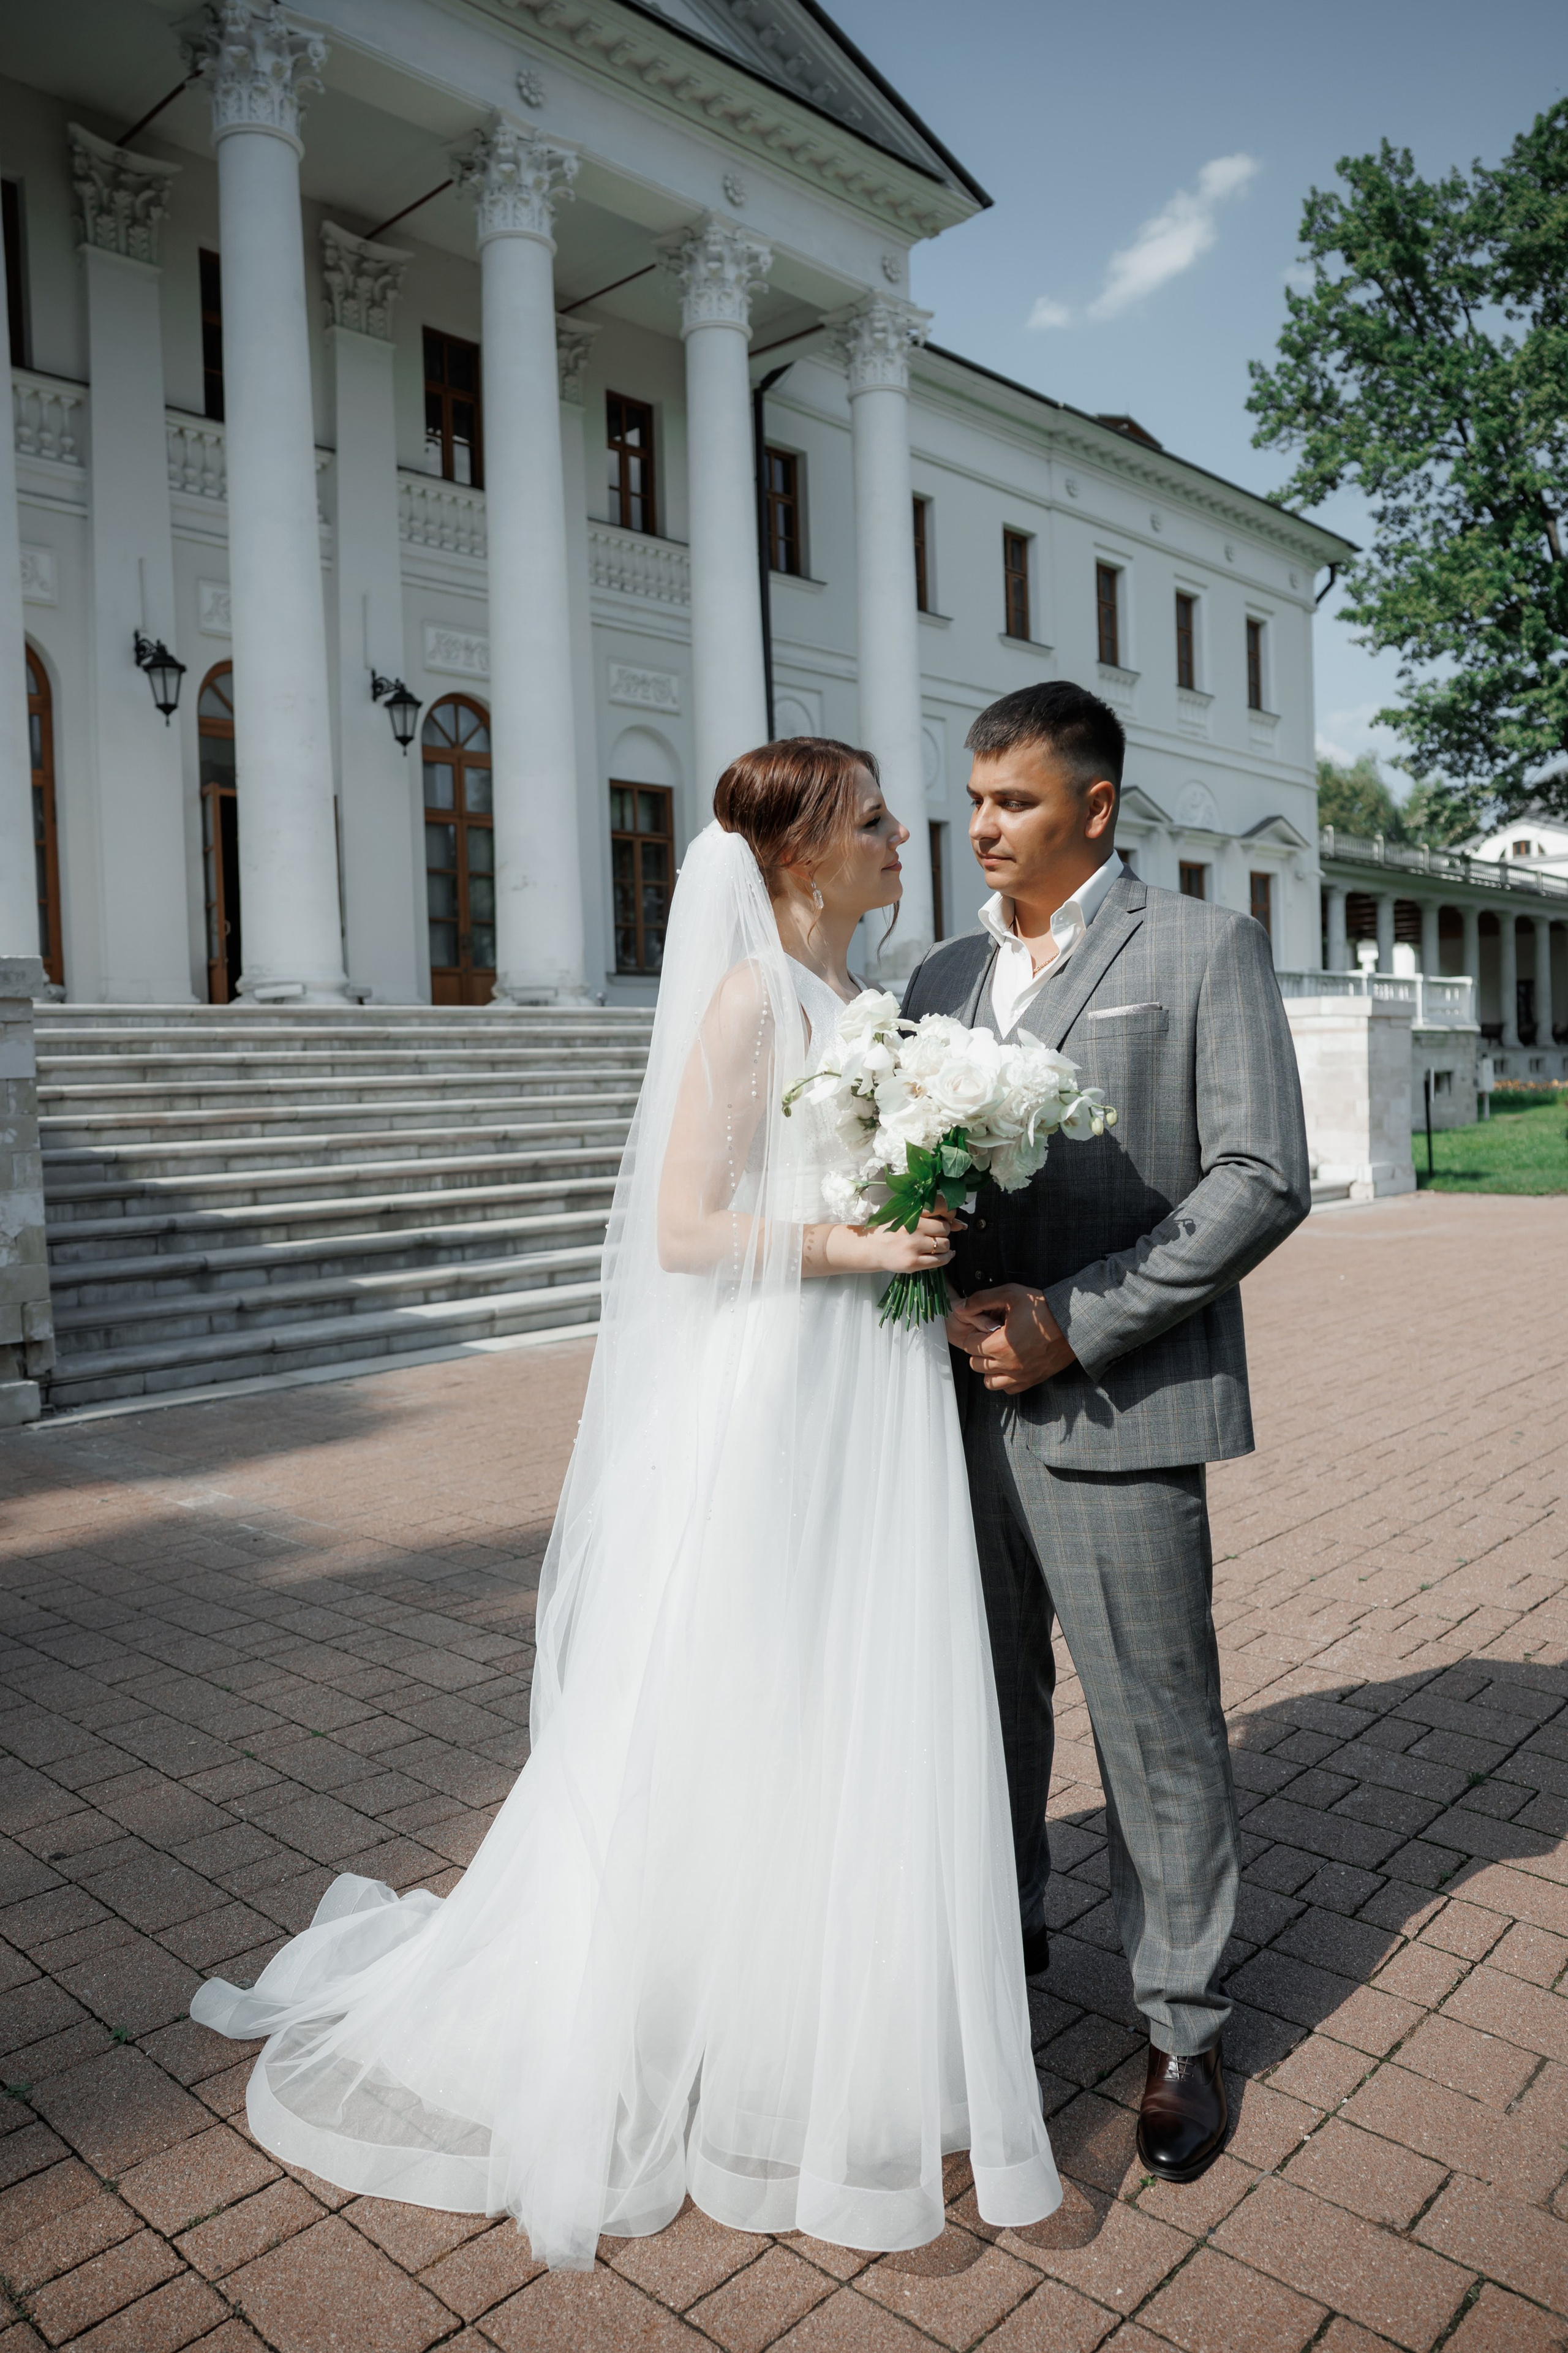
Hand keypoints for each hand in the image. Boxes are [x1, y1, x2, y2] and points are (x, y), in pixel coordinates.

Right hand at [822, 1207, 961, 1276]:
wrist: (871, 1248)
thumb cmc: (891, 1231)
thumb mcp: (907, 1217)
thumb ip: (932, 1218)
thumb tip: (960, 1224)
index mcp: (911, 1213)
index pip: (941, 1206)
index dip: (949, 1212)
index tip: (947, 1217)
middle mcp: (913, 1228)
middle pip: (945, 1227)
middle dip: (944, 1231)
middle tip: (936, 1234)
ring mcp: (913, 1246)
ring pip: (945, 1244)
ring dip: (945, 1246)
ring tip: (936, 1246)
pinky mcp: (913, 1263)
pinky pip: (940, 1260)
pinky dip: (946, 1258)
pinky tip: (944, 1255)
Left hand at [953, 1282, 1076, 1393]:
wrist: (1073, 1324)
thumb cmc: (1043, 1308)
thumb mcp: (1010, 1294)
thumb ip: (981, 1299)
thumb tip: (962, 1307)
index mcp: (998, 1345)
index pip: (969, 1345)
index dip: (974, 1334)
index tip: (983, 1327)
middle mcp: (1007, 1365)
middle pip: (975, 1364)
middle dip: (979, 1350)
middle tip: (989, 1338)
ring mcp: (1020, 1375)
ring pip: (988, 1381)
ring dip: (988, 1368)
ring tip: (997, 1353)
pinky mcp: (1032, 1380)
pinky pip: (1008, 1389)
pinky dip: (1004, 1379)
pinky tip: (1009, 1364)